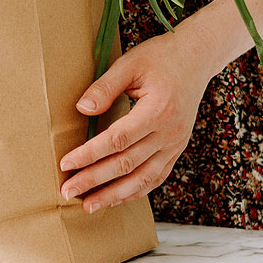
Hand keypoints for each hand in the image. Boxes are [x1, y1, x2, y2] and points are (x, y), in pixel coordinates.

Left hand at [57, 25, 218, 212]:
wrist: (197, 58)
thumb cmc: (161, 57)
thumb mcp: (130, 63)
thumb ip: (105, 87)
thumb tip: (82, 110)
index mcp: (158, 110)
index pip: (117, 140)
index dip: (89, 154)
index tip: (66, 163)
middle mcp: (169, 133)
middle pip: (127, 164)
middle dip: (94, 180)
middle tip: (67, 190)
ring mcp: (176, 144)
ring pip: (143, 179)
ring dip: (114, 195)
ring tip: (88, 205)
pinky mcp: (177, 149)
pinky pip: (156, 177)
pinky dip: (135, 192)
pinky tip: (115, 199)